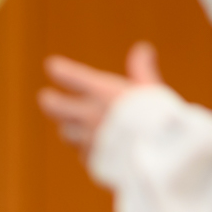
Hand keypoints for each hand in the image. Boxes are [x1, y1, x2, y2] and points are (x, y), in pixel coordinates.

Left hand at [38, 44, 163, 157]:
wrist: (163, 161)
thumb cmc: (161, 121)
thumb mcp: (153, 90)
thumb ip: (142, 70)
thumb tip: (142, 48)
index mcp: (102, 93)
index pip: (68, 75)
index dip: (59, 70)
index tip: (53, 67)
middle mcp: (89, 116)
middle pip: (52, 106)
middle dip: (50, 100)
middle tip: (47, 98)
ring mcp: (88, 141)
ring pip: (66, 132)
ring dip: (71, 128)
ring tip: (79, 125)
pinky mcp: (93, 163)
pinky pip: (83, 154)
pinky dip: (88, 150)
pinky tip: (99, 148)